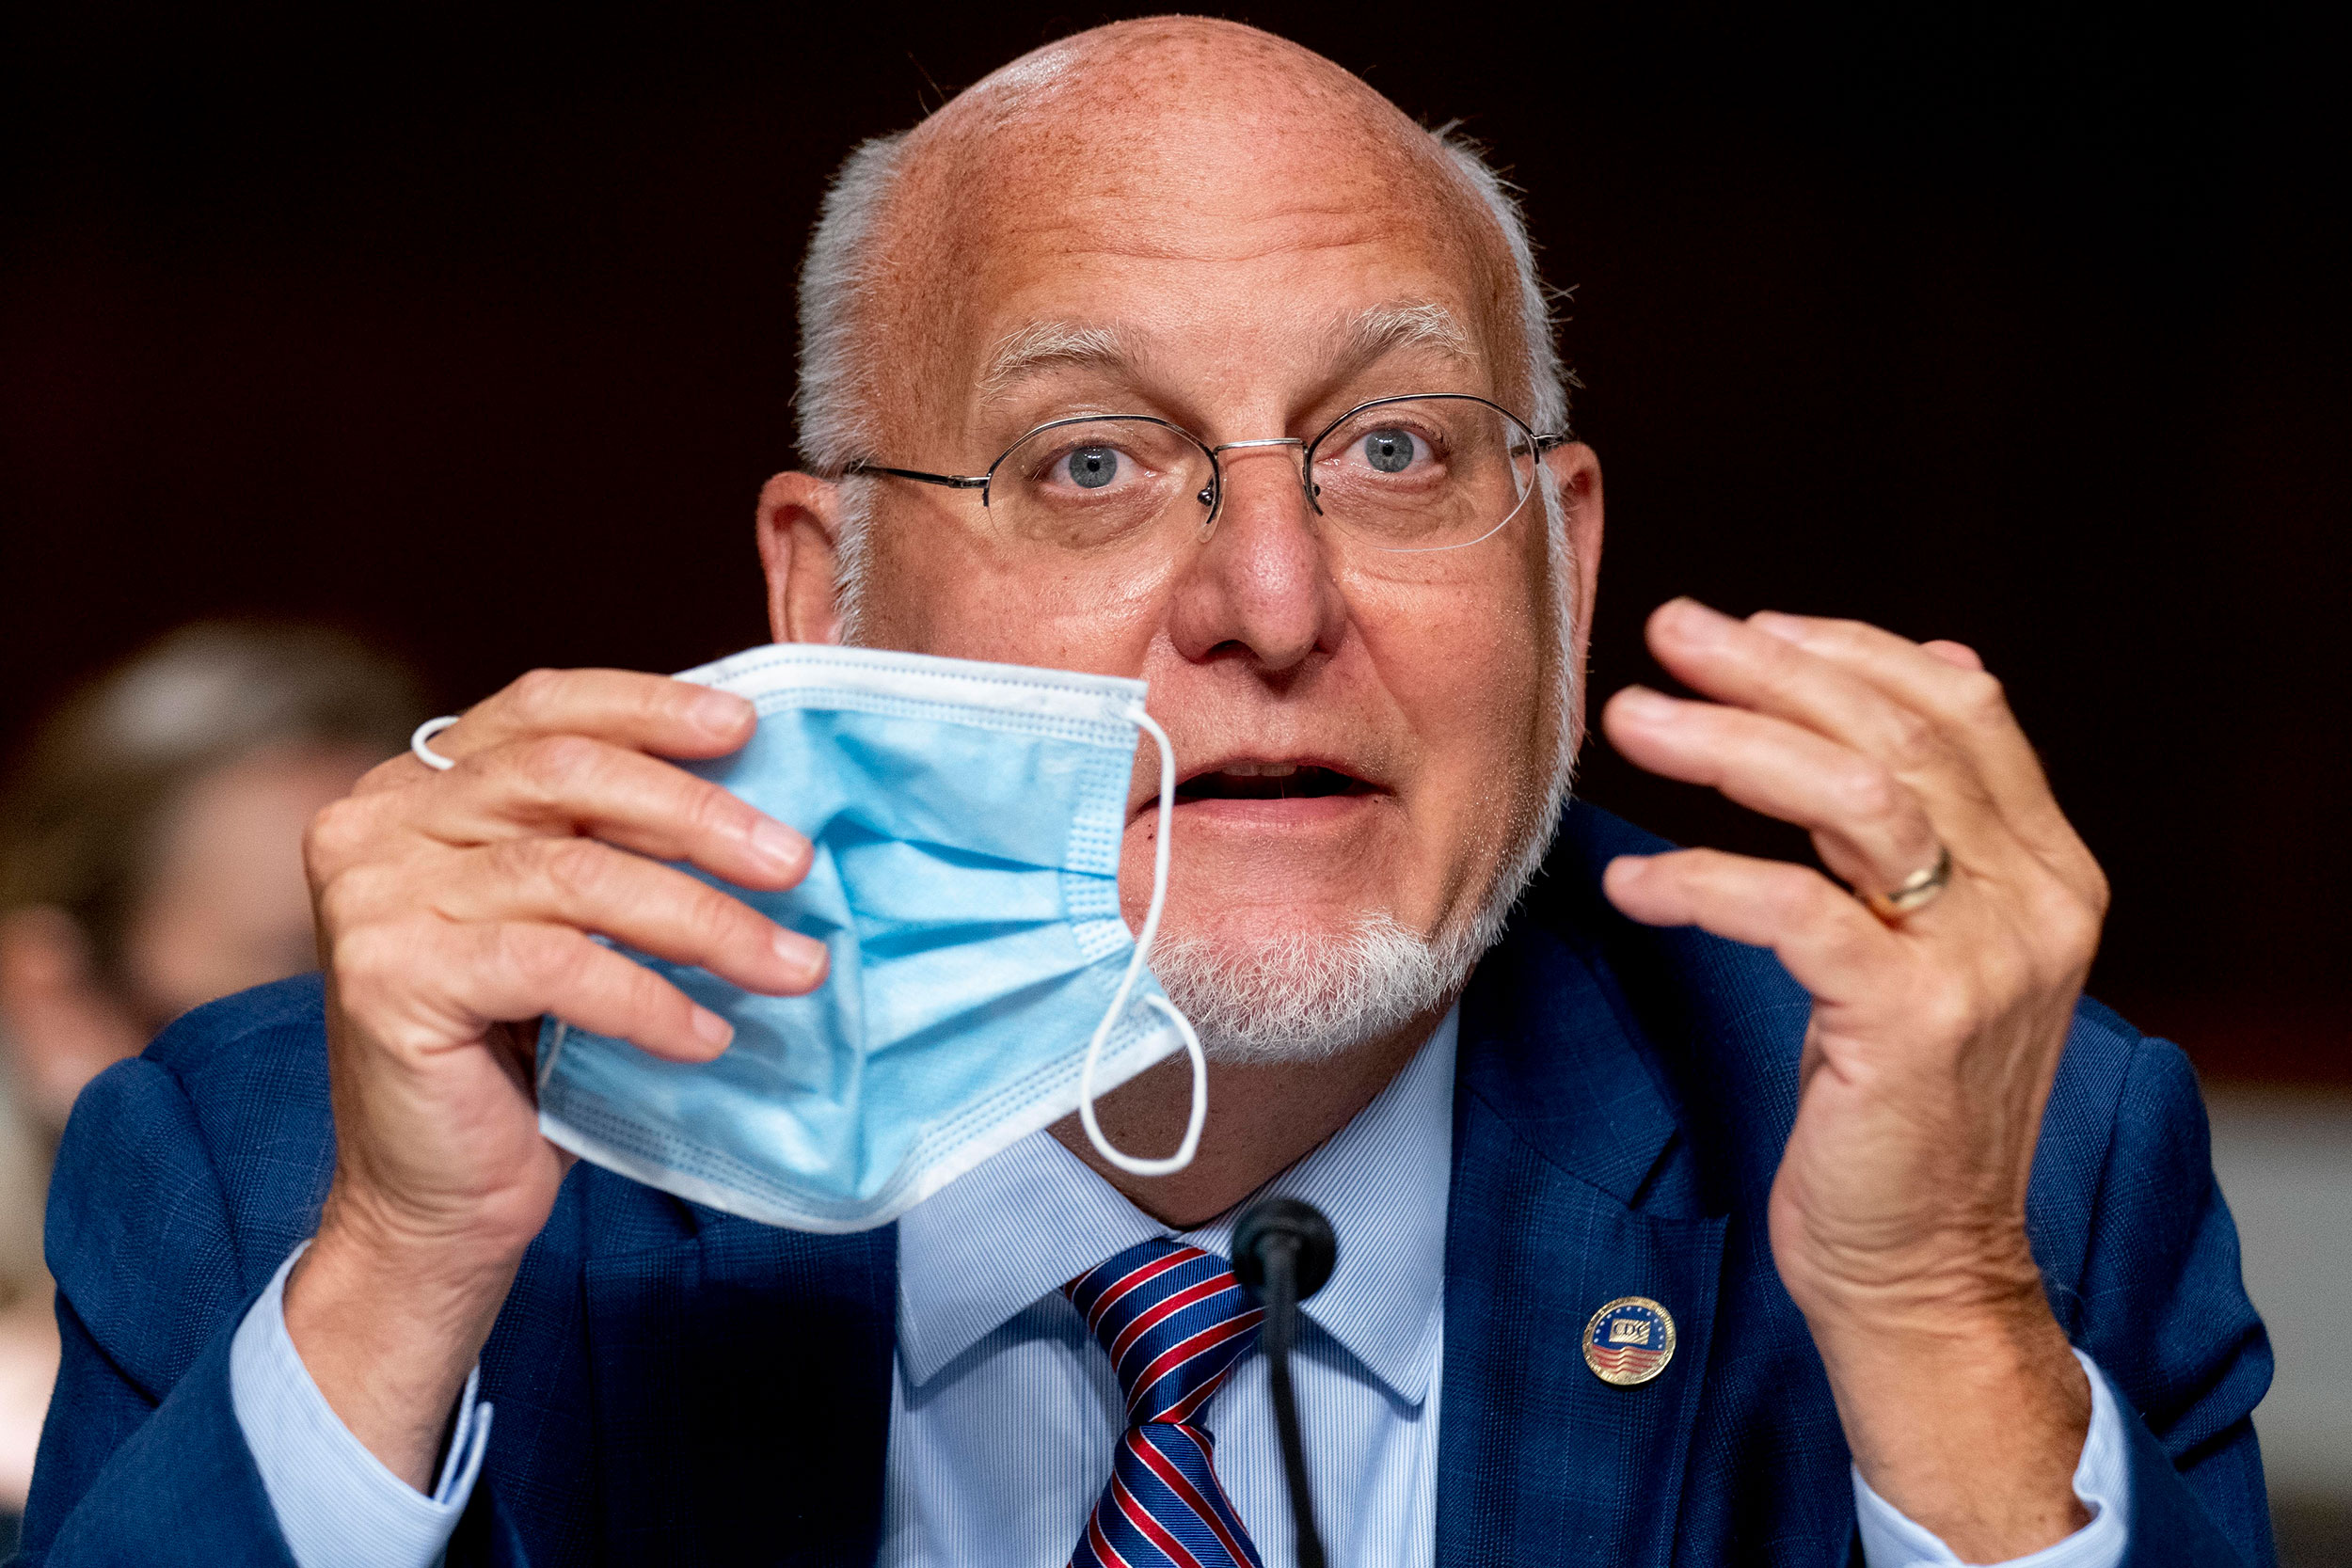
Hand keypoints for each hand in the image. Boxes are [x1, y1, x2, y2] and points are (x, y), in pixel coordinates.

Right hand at [288, 669, 827, 1486]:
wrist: (436, 1202)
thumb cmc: (521, 1058)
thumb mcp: (566, 922)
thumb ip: (612, 844)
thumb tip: (758, 802)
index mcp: (414, 787)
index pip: (539, 711)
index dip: (646, 707)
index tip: (746, 728)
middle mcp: (377, 825)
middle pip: (565, 777)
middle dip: (697, 815)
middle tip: (793, 861)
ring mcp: (374, 899)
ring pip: (575, 877)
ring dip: (703, 921)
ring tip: (790, 964)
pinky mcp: (390, 979)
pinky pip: (557, 966)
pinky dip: (648, 999)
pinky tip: (708, 1034)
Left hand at [1601, 599, 2105, 1559]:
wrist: (1920, 1266)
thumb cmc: (1896, 1106)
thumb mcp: (1925, 953)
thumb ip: (1923, 836)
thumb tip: (1895, 685)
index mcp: (2047, 869)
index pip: (1962, 709)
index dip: (1849, 650)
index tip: (1746, 626)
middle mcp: (2037, 899)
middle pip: (1898, 734)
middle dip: (1770, 669)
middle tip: (1666, 632)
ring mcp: (1984, 959)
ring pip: (1854, 797)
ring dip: (1727, 744)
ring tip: (1629, 718)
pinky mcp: (1912, 1021)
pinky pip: (1792, 909)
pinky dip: (1701, 880)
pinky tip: (1633, 884)